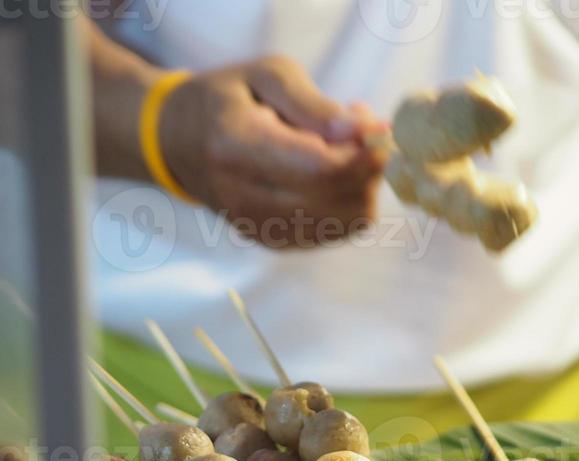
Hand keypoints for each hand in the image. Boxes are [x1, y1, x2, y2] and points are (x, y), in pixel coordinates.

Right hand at [157, 55, 388, 246]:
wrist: (176, 141)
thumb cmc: (227, 99)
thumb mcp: (266, 77)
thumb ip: (315, 104)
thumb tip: (365, 131)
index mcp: (235, 147)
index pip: (322, 169)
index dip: (364, 154)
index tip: (378, 128)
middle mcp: (243, 197)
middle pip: (340, 198)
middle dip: (368, 167)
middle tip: (361, 132)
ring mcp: (257, 227)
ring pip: (348, 221)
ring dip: (363, 185)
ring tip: (343, 150)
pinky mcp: (272, 242)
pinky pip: (338, 231)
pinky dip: (349, 202)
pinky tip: (331, 173)